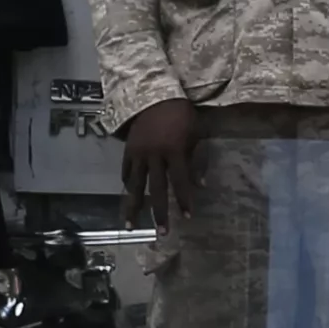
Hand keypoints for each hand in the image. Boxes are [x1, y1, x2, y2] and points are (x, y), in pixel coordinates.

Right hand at [121, 98, 198, 226]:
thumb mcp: (196, 133)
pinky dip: (127, 182)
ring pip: (135, 184)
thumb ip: (198, 159)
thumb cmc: (181, 113)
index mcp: (174, 150)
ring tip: (130, 224)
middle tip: (162, 233)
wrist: (154, 94)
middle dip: (160, 212)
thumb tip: (202, 185)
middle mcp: (154, 155)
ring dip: (133, 206)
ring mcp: (138, 153)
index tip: (187, 217)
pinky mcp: (128, 149)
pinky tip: (127, 194)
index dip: (184, 199)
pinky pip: (126, 170)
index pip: (180, 181)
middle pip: (156, 189)